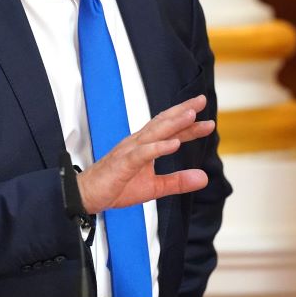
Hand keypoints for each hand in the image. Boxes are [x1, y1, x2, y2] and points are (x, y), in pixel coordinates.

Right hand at [76, 95, 214, 213]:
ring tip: (191, 115)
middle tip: (202, 100)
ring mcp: (129, 151)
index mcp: (145, 146)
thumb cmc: (117, 187)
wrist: (86, 196)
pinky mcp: (122, 163)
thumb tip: (204, 178)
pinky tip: (174, 144)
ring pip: (154, 133)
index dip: (188, 124)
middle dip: (182, 111)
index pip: (170, 131)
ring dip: (173, 123)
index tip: (208, 120)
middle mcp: (137, 142)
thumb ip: (178, 182)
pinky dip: (158, 147)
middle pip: (163, 122)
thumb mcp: (154, 187)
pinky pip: (142, 154)